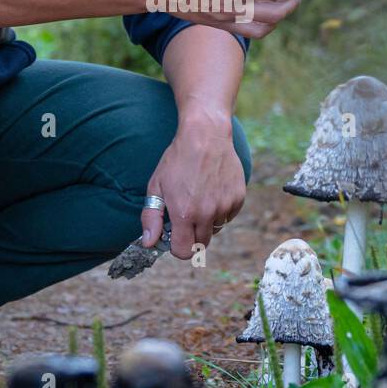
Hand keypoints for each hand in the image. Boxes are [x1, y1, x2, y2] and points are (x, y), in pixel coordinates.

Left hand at [139, 120, 246, 259]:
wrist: (205, 136)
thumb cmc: (177, 160)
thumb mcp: (156, 186)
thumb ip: (151, 218)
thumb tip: (149, 243)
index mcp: (185, 214)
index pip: (184, 251)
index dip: (177, 248)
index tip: (174, 236)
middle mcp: (207, 213)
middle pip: (201, 244)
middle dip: (191, 236)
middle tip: (185, 216)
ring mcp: (225, 206)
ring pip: (216, 228)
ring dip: (207, 221)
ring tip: (199, 197)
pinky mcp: (238, 198)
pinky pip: (228, 215)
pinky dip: (221, 209)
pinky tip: (212, 190)